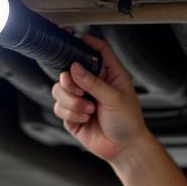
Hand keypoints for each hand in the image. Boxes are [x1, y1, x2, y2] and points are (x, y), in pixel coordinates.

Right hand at [51, 34, 149, 162]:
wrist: (123, 148)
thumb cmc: (127, 121)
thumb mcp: (114, 98)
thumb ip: (93, 83)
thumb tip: (74, 68)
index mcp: (107, 74)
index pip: (96, 50)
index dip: (85, 42)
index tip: (73, 37)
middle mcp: (92, 83)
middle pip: (68, 69)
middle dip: (69, 81)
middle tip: (79, 90)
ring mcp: (80, 98)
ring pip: (59, 89)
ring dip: (72, 101)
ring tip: (88, 110)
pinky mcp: (72, 114)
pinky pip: (59, 107)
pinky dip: (71, 113)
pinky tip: (85, 118)